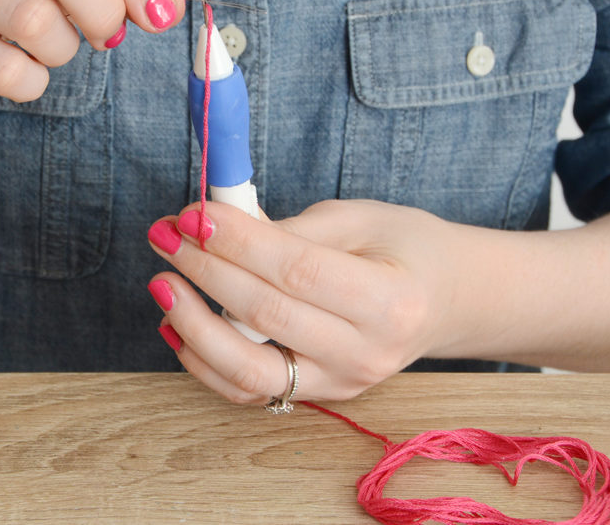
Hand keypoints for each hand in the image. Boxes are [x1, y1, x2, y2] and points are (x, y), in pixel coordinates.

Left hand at [146, 199, 464, 402]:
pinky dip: (203, 361)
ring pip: (249, 370)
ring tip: (162, 282)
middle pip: (266, 314)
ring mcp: (339, 383)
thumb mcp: (364, 219)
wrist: (446, 302)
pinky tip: (176, 324)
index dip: (237, 242)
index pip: (297, 271)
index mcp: (391, 300)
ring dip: (193, 325)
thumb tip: (219, 226)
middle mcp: (366, 353)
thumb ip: (293, 228)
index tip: (194, 213)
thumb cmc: (406, 250)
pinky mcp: (316, 396)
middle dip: (205, 269)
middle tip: (166, 233)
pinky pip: (248, 390)